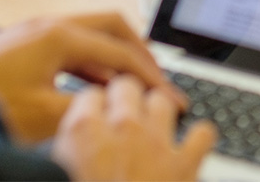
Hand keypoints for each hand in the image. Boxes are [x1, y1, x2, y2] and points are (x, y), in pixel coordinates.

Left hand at [0, 12, 184, 146]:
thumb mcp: (43, 117)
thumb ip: (90, 109)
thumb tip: (119, 109)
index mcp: (59, 35)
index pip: (121, 52)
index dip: (151, 78)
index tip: (171, 99)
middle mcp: (49, 26)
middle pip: (112, 28)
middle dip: (140, 54)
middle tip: (158, 83)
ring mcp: (33, 34)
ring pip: (91, 38)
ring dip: (114, 62)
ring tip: (131, 90)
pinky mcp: (21, 49)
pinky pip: (70, 50)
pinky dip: (90, 67)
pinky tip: (95, 92)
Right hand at [51, 75, 216, 181]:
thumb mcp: (56, 175)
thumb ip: (64, 156)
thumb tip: (68, 152)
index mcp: (82, 132)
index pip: (89, 95)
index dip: (92, 108)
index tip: (93, 119)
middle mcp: (122, 127)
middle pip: (128, 87)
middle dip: (124, 101)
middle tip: (121, 119)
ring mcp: (157, 142)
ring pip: (163, 101)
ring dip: (157, 113)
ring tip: (152, 130)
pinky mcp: (185, 164)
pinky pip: (203, 133)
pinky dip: (198, 139)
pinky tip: (189, 149)